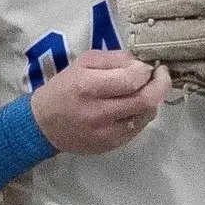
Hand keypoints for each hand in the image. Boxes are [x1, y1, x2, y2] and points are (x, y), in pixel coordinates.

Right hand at [28, 49, 170, 154]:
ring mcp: (106, 133)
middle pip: (145, 101)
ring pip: (145, 116)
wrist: (43, 125)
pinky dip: (141, 115)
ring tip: (145, 90)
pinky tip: (134, 107)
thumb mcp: (83, 63)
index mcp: (89, 87)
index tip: (148, 66)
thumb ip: (114, 59)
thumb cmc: (64, 88)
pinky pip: (137, 129)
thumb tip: (140, 63)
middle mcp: (99, 112)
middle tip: (160, 76)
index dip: (147, 71)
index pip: (132, 80)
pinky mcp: (110, 146)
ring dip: (152, 101)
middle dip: (160, 85)